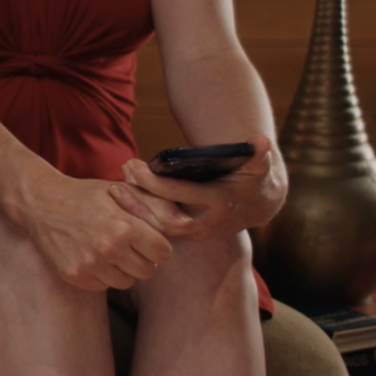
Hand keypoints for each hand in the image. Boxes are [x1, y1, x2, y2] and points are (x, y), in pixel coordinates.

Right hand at [19, 175, 172, 290]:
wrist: (41, 203)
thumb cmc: (86, 195)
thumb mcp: (122, 191)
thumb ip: (157, 206)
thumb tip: (187, 224)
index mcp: (124, 227)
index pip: (163, 253)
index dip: (157, 244)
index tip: (145, 236)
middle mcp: (108, 249)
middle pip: (148, 271)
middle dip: (142, 258)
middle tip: (126, 242)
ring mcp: (89, 265)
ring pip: (127, 281)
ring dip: (123, 268)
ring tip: (109, 248)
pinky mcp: (75, 276)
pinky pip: (104, 285)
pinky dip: (102, 274)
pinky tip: (92, 255)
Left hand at [116, 135, 287, 238]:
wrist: (259, 202)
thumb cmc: (253, 176)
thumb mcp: (259, 164)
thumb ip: (258, 154)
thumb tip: (260, 142)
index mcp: (222, 203)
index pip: (182, 196)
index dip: (156, 183)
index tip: (134, 167)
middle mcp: (208, 222)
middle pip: (166, 220)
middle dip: (139, 202)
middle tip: (117, 181)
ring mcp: (198, 231)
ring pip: (160, 229)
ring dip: (136, 211)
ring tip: (115, 189)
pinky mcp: (189, 233)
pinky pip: (160, 230)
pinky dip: (141, 216)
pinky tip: (124, 199)